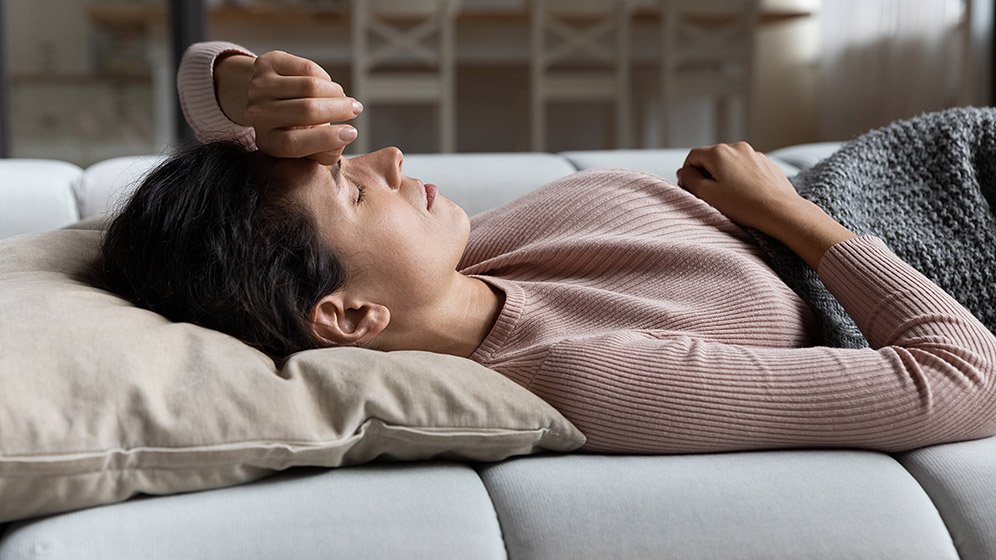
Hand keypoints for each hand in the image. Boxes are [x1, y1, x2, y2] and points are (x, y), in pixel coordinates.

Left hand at [218, 50, 361, 164]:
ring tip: (343, 97)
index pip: (295, 143)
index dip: (327, 139)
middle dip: (340, 109)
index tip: (352, 133)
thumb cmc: (296, 128)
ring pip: (310, 86)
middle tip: (356, 109)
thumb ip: (327, 152)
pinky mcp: (265, 64)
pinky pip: (306, 68)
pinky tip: (327, 85)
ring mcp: (258, 87)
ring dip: (335, 92)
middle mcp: (258, 115)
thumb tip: (343, 138)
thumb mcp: (309, 148)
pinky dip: (325, 78)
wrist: (267, 98)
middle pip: (307, 110)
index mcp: (268, 142)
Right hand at [676, 141, 803, 231]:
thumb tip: (684, 172)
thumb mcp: (707, 194)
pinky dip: (741, 178)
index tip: (691, 188)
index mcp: (719, 152)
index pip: (693, 156)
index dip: (688, 172)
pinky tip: (746, 195)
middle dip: (707, 174)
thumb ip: (689, 179)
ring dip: (725, 176)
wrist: (780, 210)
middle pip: (712, 157)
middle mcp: (736, 147)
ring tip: (730, 197)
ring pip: (730, 162)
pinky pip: (746, 168)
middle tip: (710, 195)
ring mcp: (754, 154)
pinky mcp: (767, 163)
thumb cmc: (743, 204)